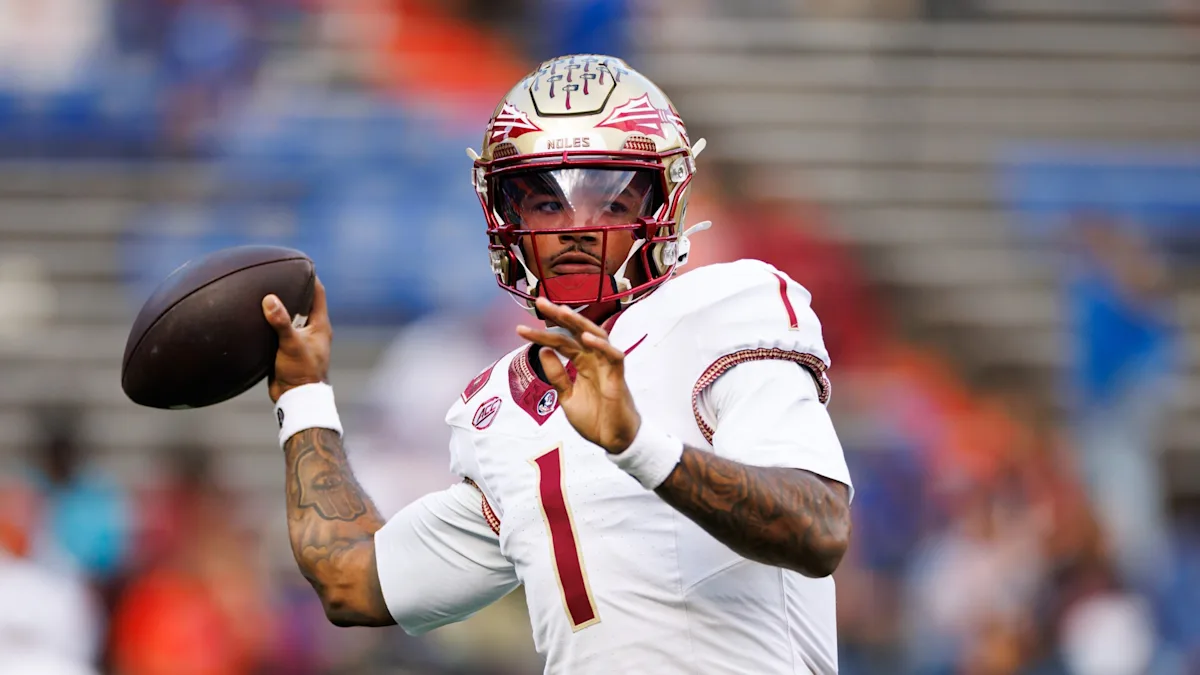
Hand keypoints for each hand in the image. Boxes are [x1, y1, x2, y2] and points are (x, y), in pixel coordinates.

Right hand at [263, 277, 331, 402]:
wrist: (295, 399)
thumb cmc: (301, 372)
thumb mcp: (291, 344)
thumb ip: (281, 322)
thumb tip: (269, 299)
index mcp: (320, 325)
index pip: (317, 293)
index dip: (309, 277)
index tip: (299, 263)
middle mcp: (312, 330)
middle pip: (303, 302)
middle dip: (291, 289)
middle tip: (275, 274)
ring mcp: (299, 340)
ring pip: (289, 317)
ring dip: (279, 307)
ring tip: (263, 292)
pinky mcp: (286, 350)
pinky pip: (278, 331)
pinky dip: (270, 323)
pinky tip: (256, 317)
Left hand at [517, 298, 640, 453]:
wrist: (613, 440)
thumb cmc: (595, 418)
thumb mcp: (567, 397)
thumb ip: (557, 375)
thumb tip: (543, 351)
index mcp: (582, 362)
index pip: (560, 342)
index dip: (541, 335)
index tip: (520, 329)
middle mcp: (594, 358)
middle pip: (577, 331)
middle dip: (559, 316)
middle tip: (540, 302)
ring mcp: (607, 365)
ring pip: (596, 336)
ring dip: (580, 323)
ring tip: (562, 312)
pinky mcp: (618, 377)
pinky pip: (614, 355)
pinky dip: (602, 346)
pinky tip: (587, 338)